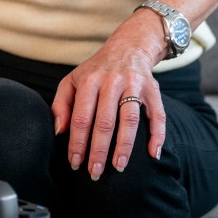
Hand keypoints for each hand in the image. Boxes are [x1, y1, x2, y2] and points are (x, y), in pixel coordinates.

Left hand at [51, 15, 167, 179]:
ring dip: (124, 146)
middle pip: (105, 121)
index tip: (75, 163)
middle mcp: (112, 81)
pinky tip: (153, 154)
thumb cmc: (96, 70)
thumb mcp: (72, 80)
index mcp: (90, 80)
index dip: (78, 142)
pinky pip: (158, 114)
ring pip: (130, 118)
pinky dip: (158, 135)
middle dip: (99, 150)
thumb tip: (59, 132)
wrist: (128, 46)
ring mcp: (134, 84)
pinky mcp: (152, 88)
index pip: (82, 117)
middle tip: (95, 172)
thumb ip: (61, 104)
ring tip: (119, 166)